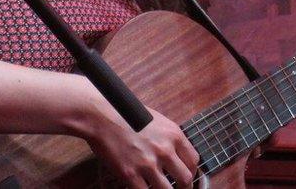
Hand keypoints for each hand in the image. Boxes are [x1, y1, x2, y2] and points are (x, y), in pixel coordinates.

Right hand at [85, 106, 199, 188]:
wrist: (101, 115)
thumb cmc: (126, 114)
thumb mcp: (156, 121)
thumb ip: (168, 138)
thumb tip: (175, 155)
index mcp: (174, 134)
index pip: (193, 161)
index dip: (192, 172)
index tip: (186, 176)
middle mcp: (165, 150)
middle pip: (185, 179)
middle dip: (184, 187)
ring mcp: (148, 163)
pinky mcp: (130, 174)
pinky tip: (141, 187)